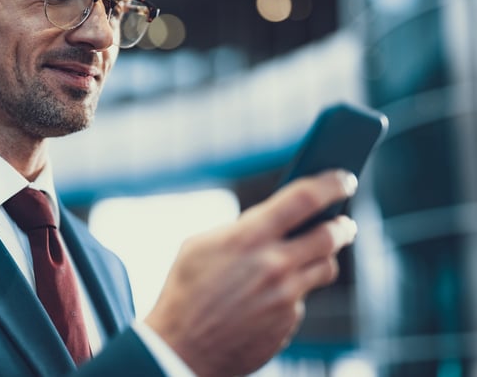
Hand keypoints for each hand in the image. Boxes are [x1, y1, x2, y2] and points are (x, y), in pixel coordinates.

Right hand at [144, 170, 357, 376]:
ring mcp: (285, 297)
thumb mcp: (200, 245)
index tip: (344, 179)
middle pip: (330, 235)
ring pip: (325, 268)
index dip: (331, 184)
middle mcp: (274, 265)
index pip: (304, 199)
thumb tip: (266, 222)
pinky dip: (293, 293)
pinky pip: (302, 300)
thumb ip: (239, 230)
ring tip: (313, 254)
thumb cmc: (185, 291)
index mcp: (249, 237)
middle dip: (343, 225)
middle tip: (344, 222)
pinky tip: (270, 296)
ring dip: (322, 258)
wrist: (181, 348)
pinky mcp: (288, 323)